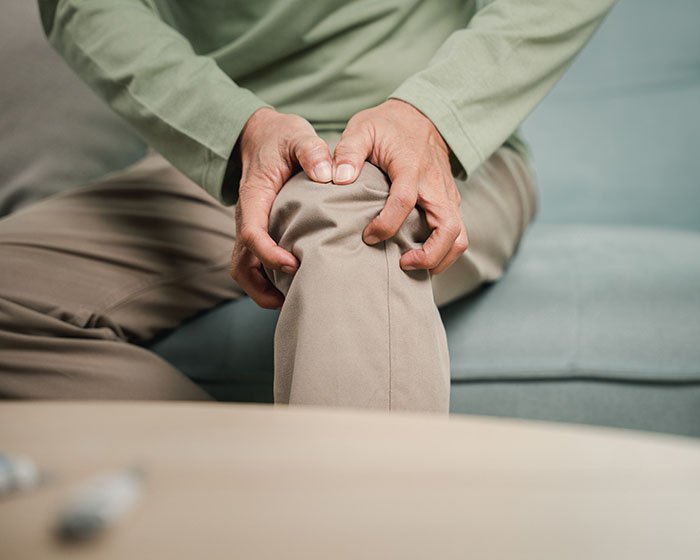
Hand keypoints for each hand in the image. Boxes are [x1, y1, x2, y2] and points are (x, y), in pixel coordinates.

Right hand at [230, 107, 332, 307]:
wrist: (261, 134)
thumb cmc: (281, 137)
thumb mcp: (297, 134)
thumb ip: (311, 151)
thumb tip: (327, 174)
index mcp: (253, 197)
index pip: (251, 233)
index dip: (269, 254)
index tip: (294, 265)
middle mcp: (247, 216)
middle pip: (241, 263)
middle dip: (261, 287)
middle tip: (294, 296)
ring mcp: (251, 226)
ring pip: (245, 269)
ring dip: (262, 290)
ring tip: (294, 300)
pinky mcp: (260, 231)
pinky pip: (255, 263)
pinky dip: (269, 280)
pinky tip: (296, 285)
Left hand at [332, 99, 467, 273]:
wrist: (421, 115)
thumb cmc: (387, 126)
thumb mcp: (361, 128)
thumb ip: (347, 152)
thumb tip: (337, 179)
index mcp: (411, 166)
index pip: (404, 201)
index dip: (386, 224)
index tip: (368, 237)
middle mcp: (436, 185)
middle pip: (449, 229)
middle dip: (429, 256)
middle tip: (402, 264)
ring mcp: (447, 195)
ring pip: (459, 237)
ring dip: (440, 258)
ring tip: (412, 266)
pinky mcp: (450, 202)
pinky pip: (456, 233)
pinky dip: (442, 251)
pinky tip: (417, 257)